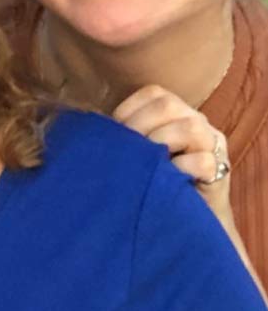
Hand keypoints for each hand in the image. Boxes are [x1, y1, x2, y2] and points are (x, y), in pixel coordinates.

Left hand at [113, 85, 231, 217]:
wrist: (184, 216)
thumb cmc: (154, 177)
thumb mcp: (136, 149)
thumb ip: (122, 133)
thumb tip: (91, 125)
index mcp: (174, 110)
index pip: (153, 93)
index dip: (128, 110)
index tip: (114, 133)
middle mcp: (195, 120)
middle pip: (169, 105)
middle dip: (140, 125)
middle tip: (128, 150)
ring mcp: (212, 143)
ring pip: (191, 127)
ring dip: (161, 143)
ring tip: (148, 163)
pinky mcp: (220, 169)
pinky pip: (203, 161)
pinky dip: (181, 168)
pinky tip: (168, 177)